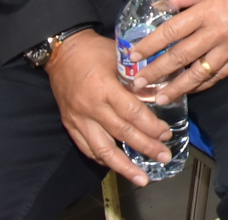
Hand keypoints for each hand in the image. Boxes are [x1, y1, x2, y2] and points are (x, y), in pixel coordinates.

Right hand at [45, 30, 171, 186]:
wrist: (62, 52)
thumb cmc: (94, 51)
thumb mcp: (120, 58)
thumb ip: (137, 78)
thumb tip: (159, 94)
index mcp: (105, 87)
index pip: (132, 113)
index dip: (151, 126)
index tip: (166, 134)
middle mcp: (91, 107)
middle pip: (122, 133)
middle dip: (145, 147)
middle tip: (163, 156)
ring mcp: (78, 118)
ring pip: (102, 149)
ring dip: (123, 166)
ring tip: (141, 177)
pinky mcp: (70, 124)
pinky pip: (87, 148)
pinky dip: (103, 159)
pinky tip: (117, 166)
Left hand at [130, 0, 227, 103]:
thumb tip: (157, 8)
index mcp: (207, 11)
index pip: (172, 31)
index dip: (150, 44)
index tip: (133, 55)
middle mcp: (216, 33)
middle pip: (181, 56)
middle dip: (157, 71)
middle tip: (138, 83)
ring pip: (199, 73)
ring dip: (178, 87)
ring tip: (160, 98)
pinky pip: (218, 75)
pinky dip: (202, 85)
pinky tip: (190, 91)